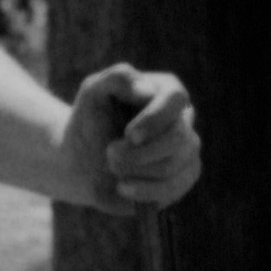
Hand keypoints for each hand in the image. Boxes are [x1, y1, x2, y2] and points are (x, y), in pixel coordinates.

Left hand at [56, 63, 202, 212]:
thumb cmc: (89, 122)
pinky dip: (144, 192)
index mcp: (166, 90)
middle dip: (138, 153)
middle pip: (177, 137)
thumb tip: (148, 91)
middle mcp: (183, 118)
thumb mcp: (93, 91)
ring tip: (113, 169)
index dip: (155, 119)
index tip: (129, 135)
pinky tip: (123, 188)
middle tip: (109, 156)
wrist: (82, 162)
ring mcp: (188, 150)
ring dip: (135, 172)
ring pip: (172, 166)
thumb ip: (118, 78)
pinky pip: (173, 189)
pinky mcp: (184, 177)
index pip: (175, 100)